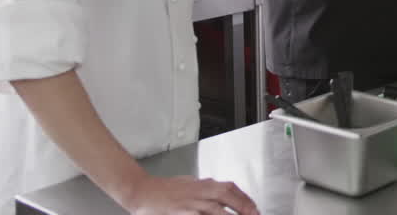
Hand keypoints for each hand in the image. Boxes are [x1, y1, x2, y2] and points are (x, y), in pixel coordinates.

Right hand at [122, 174, 258, 214]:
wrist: (142, 191)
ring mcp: (190, 203)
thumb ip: (205, 189)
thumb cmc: (164, 190)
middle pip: (227, 195)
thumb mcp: (189, 185)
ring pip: (216, 208)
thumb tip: (218, 191)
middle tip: (255, 214)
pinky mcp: (181, 212)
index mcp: (203, 184)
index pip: (230, 188)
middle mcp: (199, 192)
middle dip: (243, 205)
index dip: (244, 197)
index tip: (254, 207)